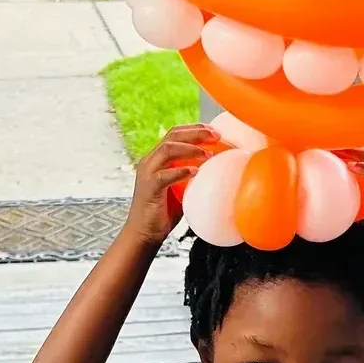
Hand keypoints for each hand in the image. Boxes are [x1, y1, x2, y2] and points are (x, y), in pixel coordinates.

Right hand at [125, 125, 216, 247]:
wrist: (144, 233)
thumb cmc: (164, 213)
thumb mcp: (182, 189)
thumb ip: (192, 176)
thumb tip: (219, 170)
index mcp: (157, 159)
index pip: (175, 134)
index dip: (195, 129)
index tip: (215, 132)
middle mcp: (150, 161)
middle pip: (172, 136)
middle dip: (196, 133)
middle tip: (216, 136)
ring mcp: (147, 173)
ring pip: (167, 150)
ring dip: (190, 149)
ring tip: (209, 155)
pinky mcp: (149, 187)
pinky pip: (165, 174)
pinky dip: (182, 171)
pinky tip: (196, 172)